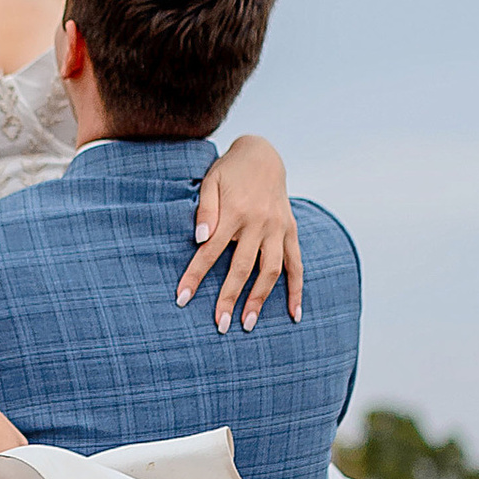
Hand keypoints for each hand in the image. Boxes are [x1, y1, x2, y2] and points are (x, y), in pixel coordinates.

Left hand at [179, 139, 302, 331]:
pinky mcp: (291, 230)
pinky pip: (297, 264)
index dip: (195, 276)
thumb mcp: (210, 182)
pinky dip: (297, 290)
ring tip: (247, 323)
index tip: (181, 298)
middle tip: (220, 324)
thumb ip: (205, 211)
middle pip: (242, 267)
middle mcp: (259, 222)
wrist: (262, 154)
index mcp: (234, 211)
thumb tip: (200, 240)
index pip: (210, 251)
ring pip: (271, 270)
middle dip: (230, 297)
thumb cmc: (229, 171)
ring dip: (260, 299)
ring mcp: (278, 228)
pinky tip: (294, 314)